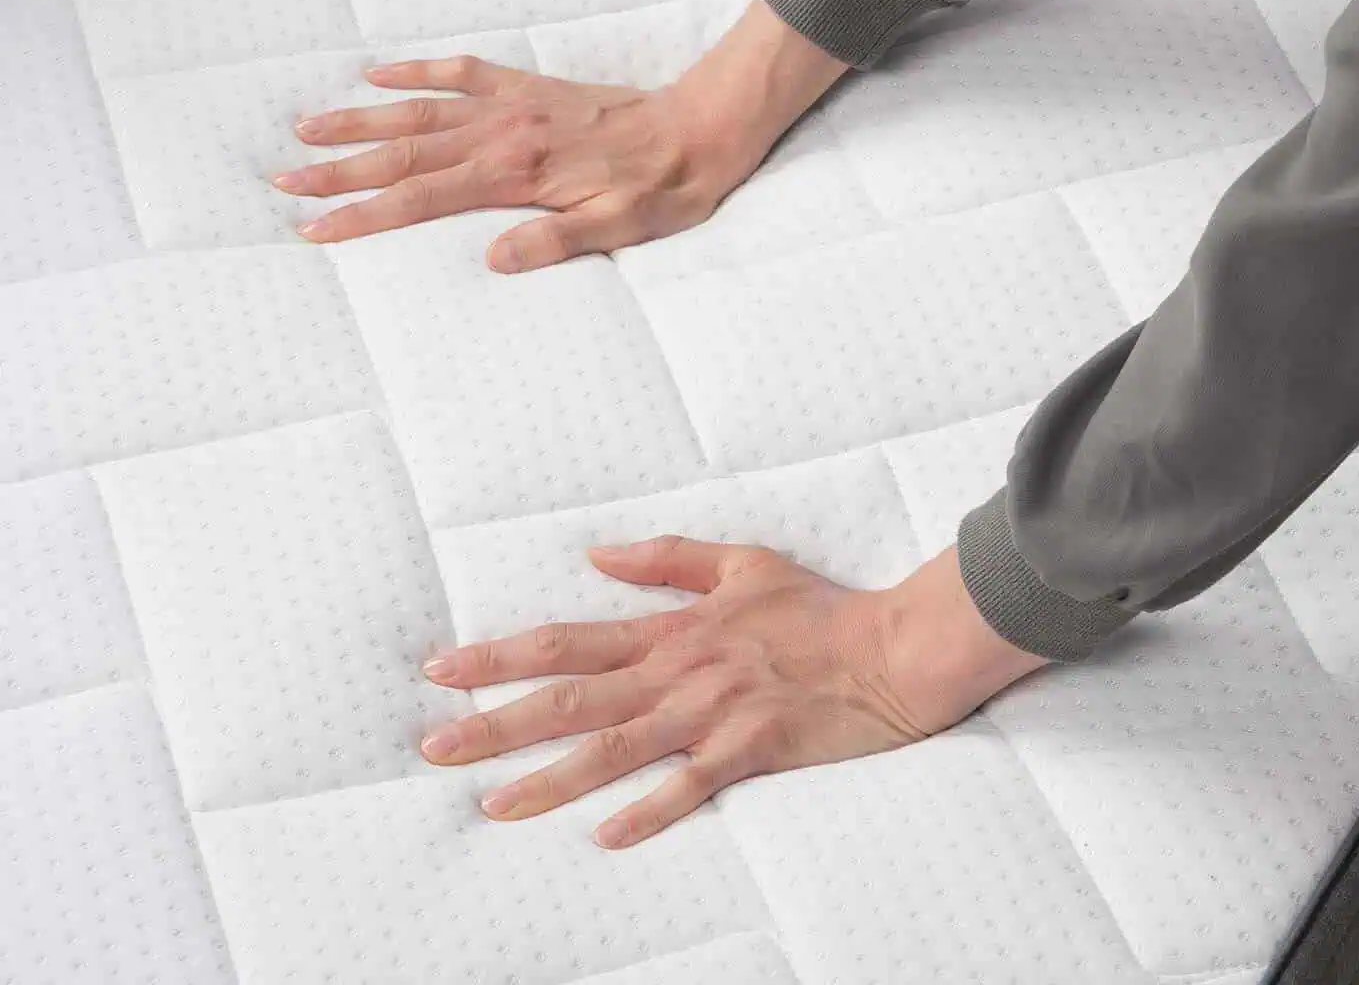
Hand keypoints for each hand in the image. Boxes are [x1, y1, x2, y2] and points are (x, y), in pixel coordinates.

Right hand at [273, 0, 848, 272]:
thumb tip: (493, 260)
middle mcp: (503, 134)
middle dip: (340, 170)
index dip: (364, 216)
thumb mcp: (622, 227)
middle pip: (403, 152)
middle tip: (281, 180)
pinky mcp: (529, 87)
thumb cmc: (666, 187)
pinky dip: (418, 70)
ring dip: (360, 120)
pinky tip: (378, 71)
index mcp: (516, 174)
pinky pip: (463, 72)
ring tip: (305, 128)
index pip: (421, 197)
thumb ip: (557, 240)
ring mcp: (512, 105)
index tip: (314, 229)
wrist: (702, 127)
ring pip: (419, 110)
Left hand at [416, 539, 1047, 848]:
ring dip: (549, 779)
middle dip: (496, 725)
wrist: (892, 646)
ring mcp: (713, 712)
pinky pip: (690, 786)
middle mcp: (679, 671)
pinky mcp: (751, 748)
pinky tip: (605, 836)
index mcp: (673, 629)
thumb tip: (596, 554)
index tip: (441, 670)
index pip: (568, 641)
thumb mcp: (743, 561)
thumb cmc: (822, 607)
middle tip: (433, 749)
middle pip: (571, 700)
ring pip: (615, 749)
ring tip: (493, 805)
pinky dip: (648, 811)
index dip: (501, 656)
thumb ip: (668, 558)